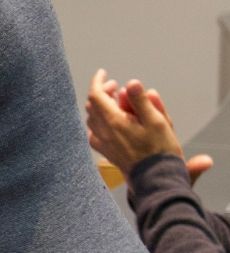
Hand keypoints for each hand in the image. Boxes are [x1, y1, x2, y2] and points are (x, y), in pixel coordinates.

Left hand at [84, 69, 205, 180]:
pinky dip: (98, 123)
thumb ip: (141, 101)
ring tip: (116, 102)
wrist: (156, 179)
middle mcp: (103, 132)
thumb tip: (130, 82)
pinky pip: (94, 133)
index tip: (104, 73)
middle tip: (115, 86)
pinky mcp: (107, 153)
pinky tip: (108, 122)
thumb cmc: (160, 150)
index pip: (96, 95)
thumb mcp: (156, 121)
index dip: (98, 81)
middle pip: (93, 105)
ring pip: (92, 119)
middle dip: (102, 92)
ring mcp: (103, 143)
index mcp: (113, 121)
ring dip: (101, 107)